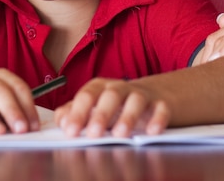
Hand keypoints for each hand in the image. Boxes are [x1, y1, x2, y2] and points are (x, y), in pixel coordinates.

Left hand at [54, 77, 169, 137]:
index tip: (71, 131)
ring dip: (128, 116)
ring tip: (120, 134)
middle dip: (101, 114)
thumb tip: (62, 121)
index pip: (87, 95)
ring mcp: (142, 94)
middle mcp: (121, 88)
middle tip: (93, 134)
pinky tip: (151, 131)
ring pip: (136, 99)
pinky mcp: (162, 104)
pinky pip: (161, 108)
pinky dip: (157, 118)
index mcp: (101, 88)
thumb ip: (75, 112)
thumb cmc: (118, 104)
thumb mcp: (95, 106)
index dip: (78, 112)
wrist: (155, 95)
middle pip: (110, 94)